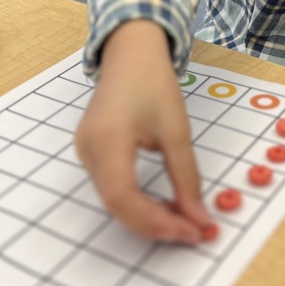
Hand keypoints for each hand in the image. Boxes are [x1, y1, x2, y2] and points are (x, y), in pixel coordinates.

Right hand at [75, 19, 211, 243]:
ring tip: (181, 220)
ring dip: (147, 216)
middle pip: (117, 205)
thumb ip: (187, 178)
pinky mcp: (90, 151)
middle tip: (192, 232)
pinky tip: (161, 204)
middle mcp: (88, 149)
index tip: (191, 232)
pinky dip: (137, 202)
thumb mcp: (177, 130)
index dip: (157, 223)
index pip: (124, 198)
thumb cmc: (154, 83)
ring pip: (113, 200)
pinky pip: (111, 188)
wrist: (130, 53)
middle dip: (155, 224)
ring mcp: (85, 152)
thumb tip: (199, 219)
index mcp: (108, 139)